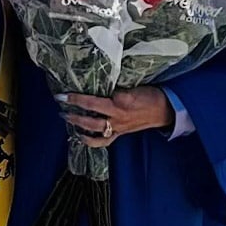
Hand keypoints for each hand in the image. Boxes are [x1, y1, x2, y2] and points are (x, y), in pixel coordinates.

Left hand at [59, 87, 175, 147]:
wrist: (165, 110)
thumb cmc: (151, 95)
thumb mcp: (134, 86)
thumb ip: (116, 87)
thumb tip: (98, 85)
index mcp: (121, 101)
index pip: (95, 99)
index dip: (78, 97)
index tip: (65, 94)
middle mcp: (117, 115)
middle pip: (91, 112)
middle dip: (74, 108)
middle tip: (60, 102)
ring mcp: (118, 126)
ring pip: (94, 128)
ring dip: (78, 122)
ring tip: (66, 116)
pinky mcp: (120, 133)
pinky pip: (103, 141)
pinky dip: (90, 140)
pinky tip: (80, 136)